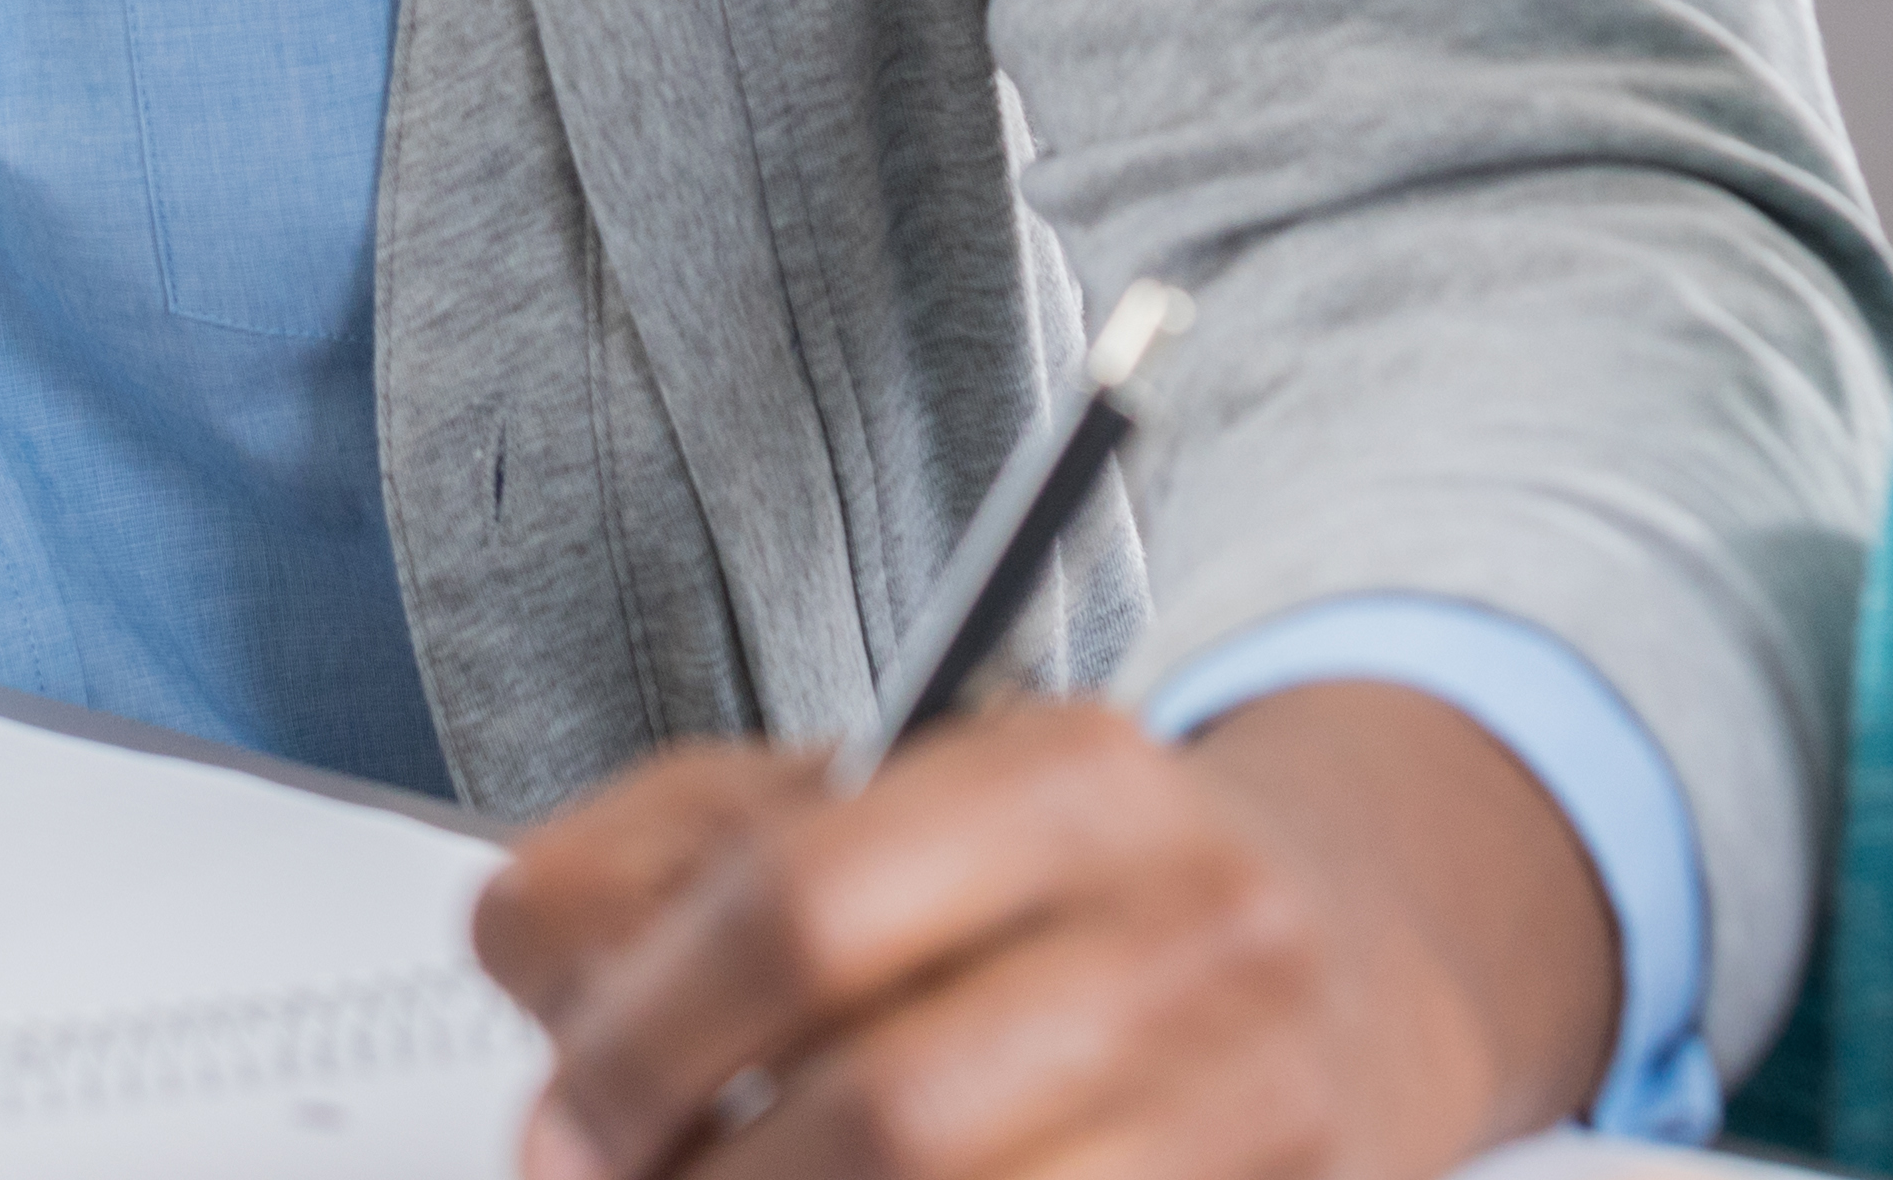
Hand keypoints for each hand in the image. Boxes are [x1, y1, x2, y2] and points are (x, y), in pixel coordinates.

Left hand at [475, 685, 1616, 1178]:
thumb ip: (673, 859)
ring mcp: (1253, 1101)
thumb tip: (548, 1004)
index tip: (566, 1116)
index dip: (644, 1037)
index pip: (801, 903)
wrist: (1344, 956)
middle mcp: (1190, 930)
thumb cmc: (1053, 883)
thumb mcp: (872, 798)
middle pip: (885, 1110)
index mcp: (1070, 775)